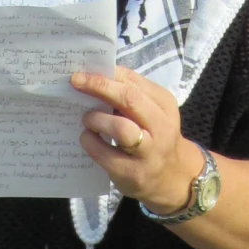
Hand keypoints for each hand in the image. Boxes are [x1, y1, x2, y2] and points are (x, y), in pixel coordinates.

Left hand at [72, 68, 201, 214]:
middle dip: (99, 87)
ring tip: (87, 119)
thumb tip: (95, 78)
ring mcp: (148, 152)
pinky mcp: (132, 173)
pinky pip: (105, 154)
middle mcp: (161, 127)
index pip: (134, 82)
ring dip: (96, 119)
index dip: (106, 75)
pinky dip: (90, 141)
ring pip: (121, 128)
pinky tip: (87, 137)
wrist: (171, 177)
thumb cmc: (154, 137)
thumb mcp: (152, 112)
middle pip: (129, 100)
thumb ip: (131, 95)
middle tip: (76, 83)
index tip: (84, 72)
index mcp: (165, 104)